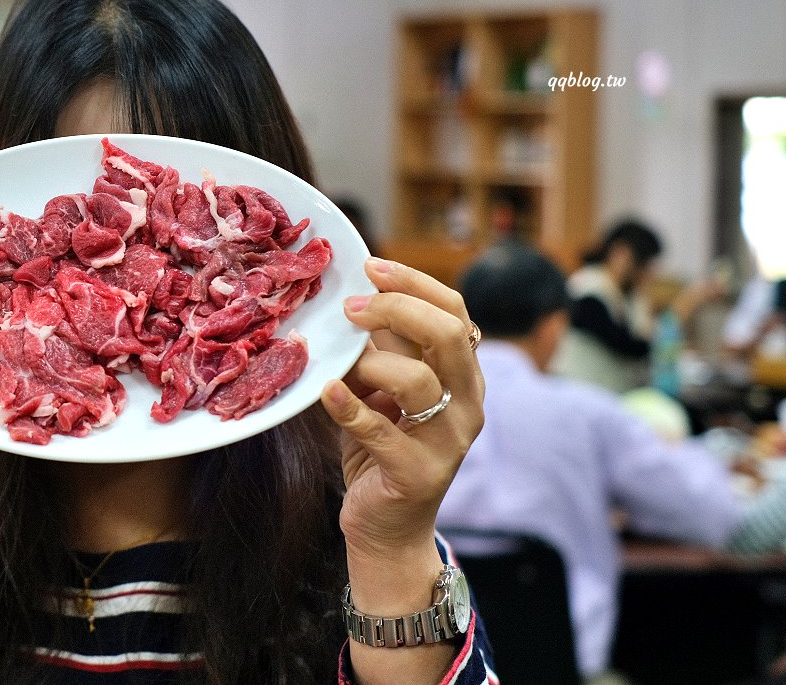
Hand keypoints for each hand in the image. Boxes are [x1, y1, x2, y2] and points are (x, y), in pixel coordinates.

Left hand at [322, 257, 483, 562]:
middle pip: (448, 335)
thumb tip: (350, 296)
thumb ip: (378, 348)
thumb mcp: (382, 388)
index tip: (371, 267)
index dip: (415, 283)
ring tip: (342, 362)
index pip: (455, 312)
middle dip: (396, 309)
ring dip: (372, 362)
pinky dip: (349, 408)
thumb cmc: (381, 447)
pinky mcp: (418, 473)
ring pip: (419, 381)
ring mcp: (448, 440)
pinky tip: (326, 392)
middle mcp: (467, 403)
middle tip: (350, 307)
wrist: (387, 527)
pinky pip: (381, 433)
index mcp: (463, 375)